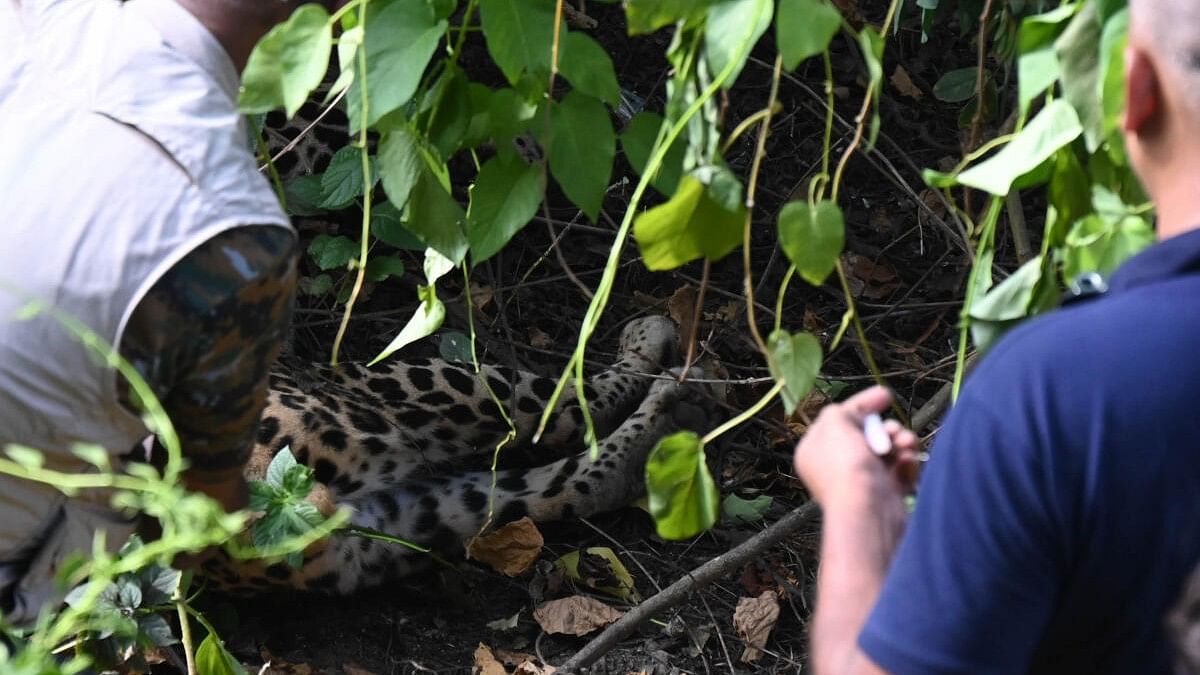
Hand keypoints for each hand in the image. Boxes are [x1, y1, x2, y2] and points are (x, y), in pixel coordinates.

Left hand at [793, 386, 920, 507]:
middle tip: (895, 431)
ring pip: (887, 451)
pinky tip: (907, 461)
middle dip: (886, 428)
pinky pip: (899, 470)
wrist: (867, 509)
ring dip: (900, 442)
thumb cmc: (845, 465)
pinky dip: (906, 463)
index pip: (839, 420)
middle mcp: (834, 467)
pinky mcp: (884, 495)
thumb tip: (855, 412)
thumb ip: (842, 410)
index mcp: (815, 450)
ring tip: (906, 444)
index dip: (862, 404)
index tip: (886, 394)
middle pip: (867, 434)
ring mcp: (859, 482)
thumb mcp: (835, 422)